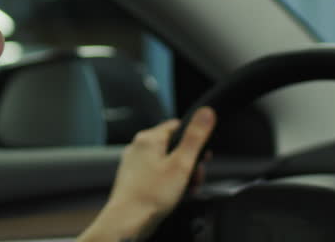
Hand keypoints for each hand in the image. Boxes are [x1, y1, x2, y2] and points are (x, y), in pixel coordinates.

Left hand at [78, 107, 216, 241]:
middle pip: (174, 146)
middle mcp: (138, 147)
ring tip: (185, 189)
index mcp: (148, 138)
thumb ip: (195, 138)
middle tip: (194, 178)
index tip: (203, 155)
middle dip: (189, 162)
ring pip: (166, 162)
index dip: (195, 140)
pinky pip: (157, 175)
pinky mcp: (134, 179)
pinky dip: (168, 183)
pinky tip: (173, 195)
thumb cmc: (150, 195)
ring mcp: (135, 164)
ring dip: (181, 175)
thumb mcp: (181, 164)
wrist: (128, 221)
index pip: (178, 126)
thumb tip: (206, 112)